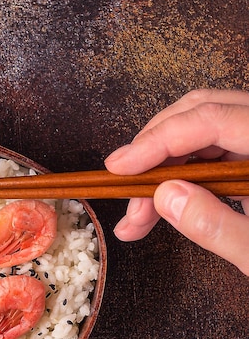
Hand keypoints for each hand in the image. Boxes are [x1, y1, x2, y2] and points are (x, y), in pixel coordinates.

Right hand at [105, 88, 248, 275]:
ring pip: (202, 130)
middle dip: (154, 150)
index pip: (211, 119)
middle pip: (202, 111)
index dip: (156, 140)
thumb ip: (219, 227)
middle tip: (126, 188)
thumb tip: (166, 195)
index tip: (119, 168)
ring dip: (163, 167)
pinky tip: (163, 206)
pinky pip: (213, 149)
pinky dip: (181, 174)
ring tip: (140, 215)